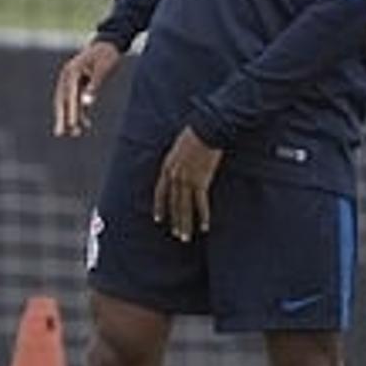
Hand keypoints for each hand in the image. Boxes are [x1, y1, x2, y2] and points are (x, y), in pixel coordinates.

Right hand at [53, 40, 121, 136]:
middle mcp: (68, 76)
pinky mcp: (78, 84)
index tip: (71, 124)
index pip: (69, 95)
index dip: (69, 111)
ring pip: (69, 102)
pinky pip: (77, 100)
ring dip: (72, 118)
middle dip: (62, 118)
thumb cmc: (107, 55)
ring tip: (76, 134)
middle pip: (62, 100)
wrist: (109, 43)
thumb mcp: (103, 69)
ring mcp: (72, 81)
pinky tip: (86, 124)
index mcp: (71, 71)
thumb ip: (94, 85)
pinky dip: (80, 112)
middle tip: (59, 134)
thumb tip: (86, 103)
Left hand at [153, 127, 220, 242]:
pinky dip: (203, 216)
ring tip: (186, 237)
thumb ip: (180, 157)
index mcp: (168, 166)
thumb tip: (183, 162)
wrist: (208, 128)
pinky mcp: (201, 181)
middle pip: (173, 203)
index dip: (159, 207)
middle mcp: (175, 175)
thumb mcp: (182, 144)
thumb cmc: (198, 131)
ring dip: (185, 224)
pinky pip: (201, 203)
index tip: (158, 219)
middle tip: (177, 235)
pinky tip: (205, 227)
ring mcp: (187, 179)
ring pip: (184, 207)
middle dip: (175, 221)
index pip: (160, 191)